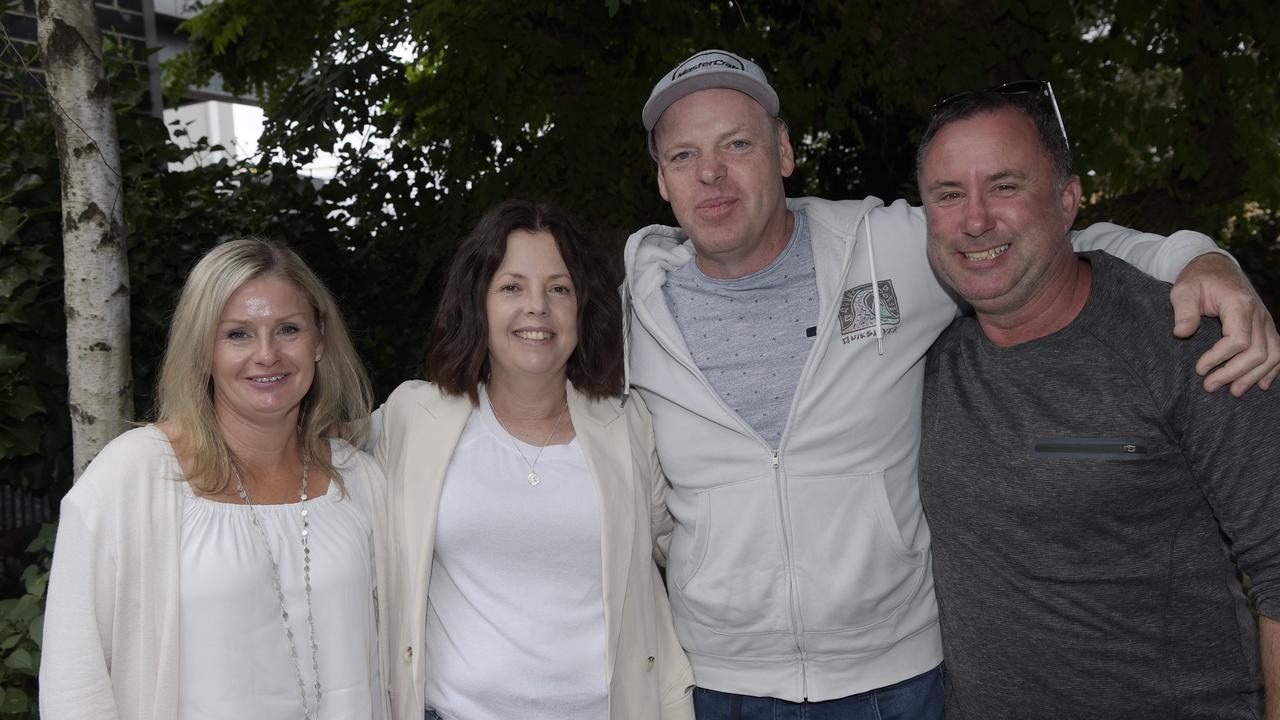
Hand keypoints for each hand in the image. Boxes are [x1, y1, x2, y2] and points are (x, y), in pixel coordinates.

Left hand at [1170, 253, 1279, 394]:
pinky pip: (1278, 349)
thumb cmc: (1197, 279)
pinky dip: (1272, 368)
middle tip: (1210, 386)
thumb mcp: (1183, 290)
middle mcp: (1258, 313)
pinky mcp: (1265, 325)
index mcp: (1238, 304)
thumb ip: (1184, 311)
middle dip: (1234, 373)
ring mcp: (1265, 320)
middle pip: (1256, 352)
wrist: (1215, 267)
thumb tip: (1182, 334)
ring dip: (1253, 376)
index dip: (1219, 358)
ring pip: (1272, 354)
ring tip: (1233, 391)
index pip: (1238, 339)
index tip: (1199, 369)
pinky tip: (1261, 383)